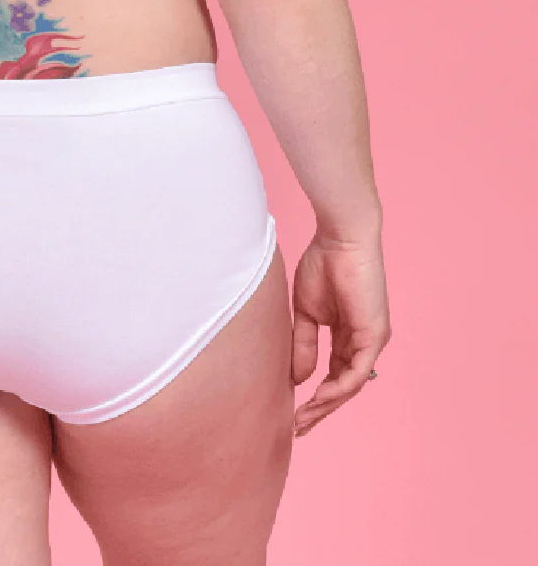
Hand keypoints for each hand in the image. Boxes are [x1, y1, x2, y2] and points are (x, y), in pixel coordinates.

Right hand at [291, 222, 390, 436]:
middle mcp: (363, 343)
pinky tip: (320, 397)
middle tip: (299, 428)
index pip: (333, 375)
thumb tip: (298, 377)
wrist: (339, 241)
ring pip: (351, 384)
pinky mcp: (374, 335)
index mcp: (347, 336)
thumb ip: (304, 344)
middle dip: (320, 409)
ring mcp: (371, 340)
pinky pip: (357, 370)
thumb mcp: (306, 313)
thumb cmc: (322, 266)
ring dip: (327, 404)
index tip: (294, 413)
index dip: (315, 396)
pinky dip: (339, 387)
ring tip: (305, 419)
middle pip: (343, 386)